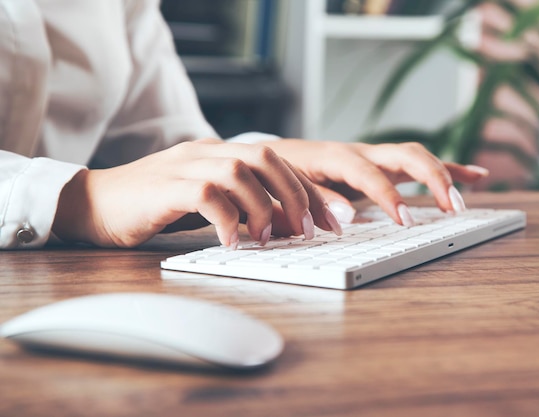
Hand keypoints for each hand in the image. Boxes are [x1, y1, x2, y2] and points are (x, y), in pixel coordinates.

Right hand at [52, 141, 341, 247]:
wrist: (95, 204)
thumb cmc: (155, 207)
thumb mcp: (209, 204)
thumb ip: (244, 206)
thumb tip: (287, 225)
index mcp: (221, 153)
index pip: (279, 162)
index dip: (310, 190)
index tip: (333, 221)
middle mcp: (207, 151)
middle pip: (266, 158)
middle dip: (296, 195)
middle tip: (309, 231)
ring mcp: (185, 165)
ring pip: (240, 171)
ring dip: (263, 208)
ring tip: (269, 240)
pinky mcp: (165, 186)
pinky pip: (205, 195)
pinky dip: (226, 220)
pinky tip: (231, 243)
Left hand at [265, 140, 488, 227]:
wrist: (274, 154)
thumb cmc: (281, 172)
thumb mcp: (290, 186)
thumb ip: (318, 200)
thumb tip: (348, 218)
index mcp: (337, 157)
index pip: (370, 174)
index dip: (390, 196)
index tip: (406, 221)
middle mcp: (361, 152)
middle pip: (406, 154)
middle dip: (433, 178)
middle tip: (452, 208)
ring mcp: (374, 156)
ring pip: (416, 157)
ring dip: (444, 174)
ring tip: (467, 195)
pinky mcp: (381, 164)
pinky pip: (417, 164)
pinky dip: (447, 169)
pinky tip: (474, 176)